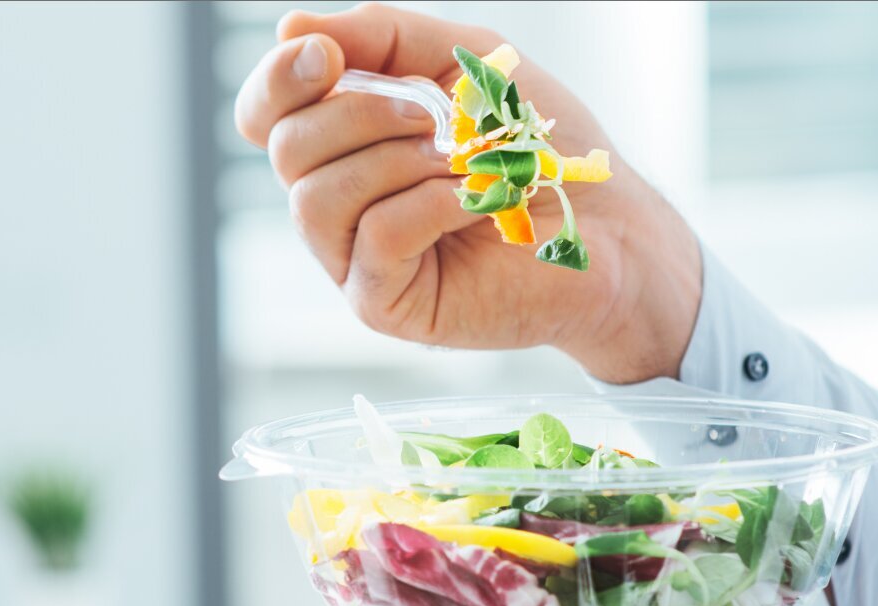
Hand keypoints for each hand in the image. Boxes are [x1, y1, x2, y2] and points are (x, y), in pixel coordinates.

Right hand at [233, 3, 702, 382]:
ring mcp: (355, 261)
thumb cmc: (542, 147)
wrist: (613, 225)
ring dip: (397, 163)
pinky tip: (472, 203)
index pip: (264, 116)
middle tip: (431, 120)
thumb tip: (290, 28)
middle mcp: (337, 205)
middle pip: (286, 151)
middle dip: (359, 115)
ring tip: (459, 166)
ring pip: (316, 200)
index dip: (277, 81)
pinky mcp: (386, 305)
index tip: (326, 55)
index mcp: (343, 146)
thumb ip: (380, 37)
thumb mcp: (461, 63)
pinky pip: (375, 238)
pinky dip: (429, 205)